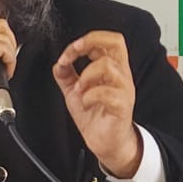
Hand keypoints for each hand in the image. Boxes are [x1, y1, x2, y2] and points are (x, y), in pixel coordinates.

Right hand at [0, 13, 17, 124]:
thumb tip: (7, 38)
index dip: (3, 36)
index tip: (4, 51)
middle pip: (0, 24)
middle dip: (9, 42)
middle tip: (7, 59)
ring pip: (4, 36)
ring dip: (10, 54)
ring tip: (5, 66)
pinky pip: (4, 48)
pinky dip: (10, 61)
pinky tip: (5, 70)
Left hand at [53, 31, 140, 177]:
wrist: (106, 142)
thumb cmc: (96, 117)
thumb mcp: (76, 91)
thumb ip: (67, 76)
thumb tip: (59, 63)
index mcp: (113, 68)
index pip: (108, 40)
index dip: (87, 39)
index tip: (70, 52)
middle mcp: (121, 75)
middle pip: (115, 43)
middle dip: (90, 43)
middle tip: (74, 54)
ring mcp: (123, 90)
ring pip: (108, 67)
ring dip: (86, 75)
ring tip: (79, 89)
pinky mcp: (122, 106)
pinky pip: (107, 93)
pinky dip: (89, 96)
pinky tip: (85, 103)